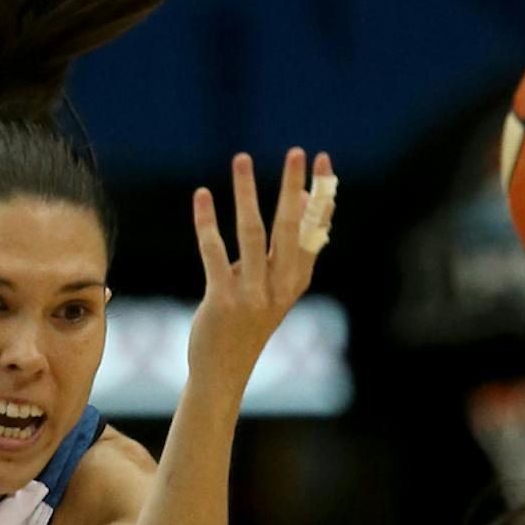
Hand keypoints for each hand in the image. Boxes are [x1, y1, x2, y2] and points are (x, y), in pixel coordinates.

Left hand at [188, 149, 335, 388]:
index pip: (315, 231)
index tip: (322, 161)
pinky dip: (207, 222)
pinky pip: (214, 253)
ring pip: (252, 234)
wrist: (222, 373)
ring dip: (247, 193)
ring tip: (241, 158)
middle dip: (293, 187)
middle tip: (297, 151)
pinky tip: (202, 195)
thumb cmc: (247, 325)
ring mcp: (252, 295)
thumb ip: (284, 251)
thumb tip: (300, 200)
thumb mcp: (274, 288)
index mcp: (297, 281)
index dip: (321, 195)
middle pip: (290, 228)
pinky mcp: (223, 301)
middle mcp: (280, 288)